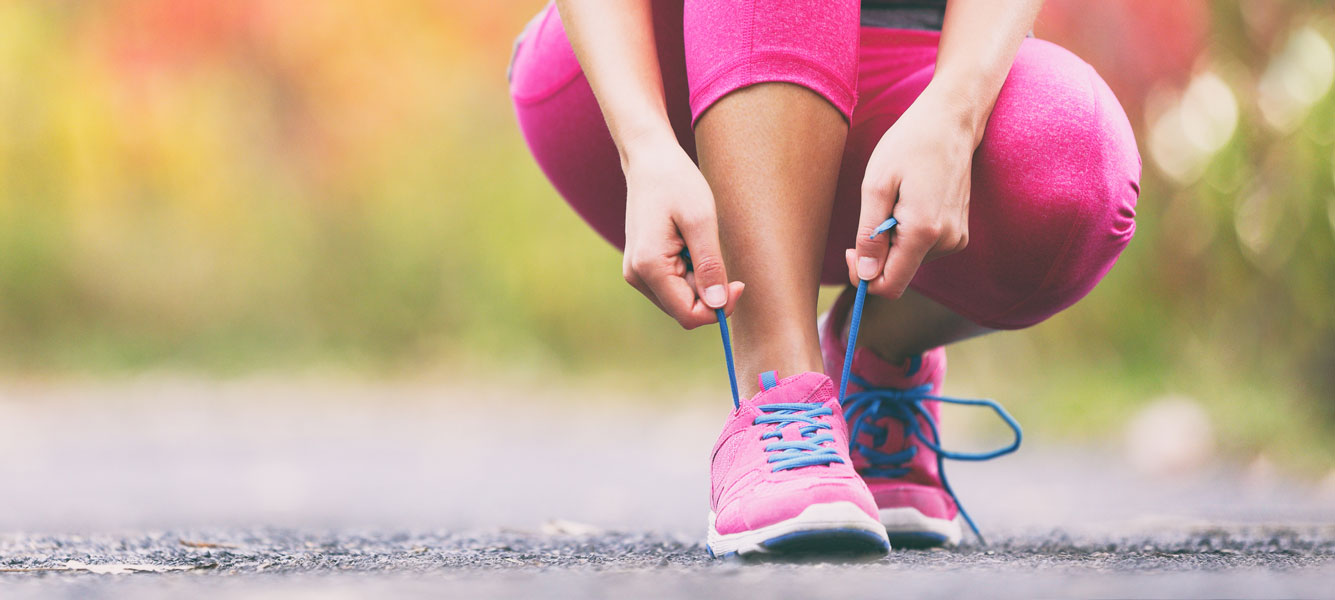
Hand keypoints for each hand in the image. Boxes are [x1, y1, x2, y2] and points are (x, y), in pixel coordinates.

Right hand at [622, 139, 743, 328]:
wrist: (649, 160)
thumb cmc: (676, 182)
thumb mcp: (701, 220)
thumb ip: (710, 265)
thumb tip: (717, 305)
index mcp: (649, 266)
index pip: (689, 315)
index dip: (719, 307)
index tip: (739, 282)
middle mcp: (637, 276)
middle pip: (685, 310)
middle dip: (709, 292)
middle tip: (719, 255)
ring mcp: (636, 273)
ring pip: (680, 300)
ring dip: (700, 282)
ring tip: (698, 244)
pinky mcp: (642, 267)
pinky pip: (673, 287)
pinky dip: (690, 274)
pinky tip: (689, 245)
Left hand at [847, 84, 978, 297]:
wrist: (950, 121)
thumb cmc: (909, 144)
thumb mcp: (876, 186)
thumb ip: (869, 235)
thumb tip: (865, 276)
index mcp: (924, 231)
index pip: (890, 285)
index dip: (863, 278)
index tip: (850, 251)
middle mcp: (946, 241)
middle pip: (899, 273)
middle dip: (877, 254)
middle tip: (872, 213)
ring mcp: (956, 238)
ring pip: (910, 261)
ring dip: (893, 240)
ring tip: (896, 200)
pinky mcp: (959, 232)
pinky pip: (923, 249)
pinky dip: (909, 234)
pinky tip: (910, 202)